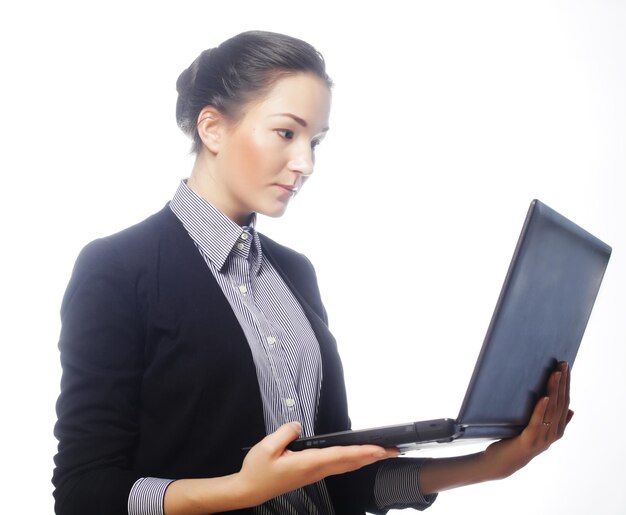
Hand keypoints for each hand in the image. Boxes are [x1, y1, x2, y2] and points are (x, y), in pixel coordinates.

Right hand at [233, 422, 398, 506]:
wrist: (249, 489)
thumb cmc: (257, 471)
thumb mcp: (267, 446)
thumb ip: (286, 432)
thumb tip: (299, 426)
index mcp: (308, 464)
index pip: (341, 456)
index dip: (363, 452)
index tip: (380, 449)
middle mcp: (315, 471)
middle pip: (349, 463)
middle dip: (372, 456)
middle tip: (392, 451)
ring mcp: (314, 474)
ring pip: (345, 466)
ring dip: (364, 459)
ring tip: (380, 452)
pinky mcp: (310, 474)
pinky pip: (337, 466)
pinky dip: (351, 460)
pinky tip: (356, 458)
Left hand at [482, 361, 573, 478]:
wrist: (499, 463)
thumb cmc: (516, 442)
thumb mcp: (536, 430)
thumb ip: (552, 421)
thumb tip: (571, 409)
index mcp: (556, 430)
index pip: (565, 402)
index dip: (566, 384)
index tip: (565, 366)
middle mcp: (552, 434)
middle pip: (561, 404)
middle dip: (562, 383)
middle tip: (562, 365)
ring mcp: (542, 439)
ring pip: (551, 411)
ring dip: (554, 391)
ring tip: (555, 374)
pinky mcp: (529, 441)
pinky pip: (537, 422)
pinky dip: (541, 409)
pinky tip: (543, 397)